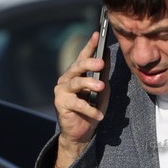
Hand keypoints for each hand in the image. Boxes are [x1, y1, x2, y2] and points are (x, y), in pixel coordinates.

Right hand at [52, 32, 109, 167]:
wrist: (81, 132)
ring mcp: (61, 90)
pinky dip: (90, 110)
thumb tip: (107, 56)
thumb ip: (103, 75)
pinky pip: (77, 104)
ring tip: (101, 87)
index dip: (89, 46)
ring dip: (90, 84)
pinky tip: (99, 115)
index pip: (83, 56)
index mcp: (77, 74)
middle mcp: (67, 79)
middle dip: (89, 63)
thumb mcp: (101, 91)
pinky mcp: (60, 104)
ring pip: (76, 83)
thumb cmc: (91, 110)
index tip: (97, 35)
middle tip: (101, 63)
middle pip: (77, 67)